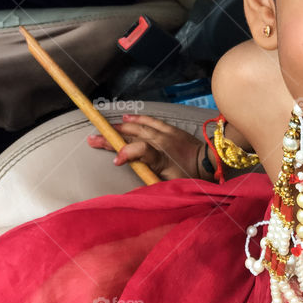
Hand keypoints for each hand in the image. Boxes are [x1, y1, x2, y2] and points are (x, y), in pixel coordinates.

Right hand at [87, 114, 206, 180]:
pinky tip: (128, 117)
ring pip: (139, 126)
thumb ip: (153, 179)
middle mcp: (163, 142)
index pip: (140, 149)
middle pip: (133, 135)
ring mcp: (166, 134)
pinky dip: (138, 118)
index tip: (116, 160)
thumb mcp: (172, 183)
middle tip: (92, 139)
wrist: (211, 161)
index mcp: (163, 157)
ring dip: (121, 127)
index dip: (126, 152)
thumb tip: (135, 184)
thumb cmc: (191, 177)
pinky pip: (151, 121)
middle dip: (112, 137)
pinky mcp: (171, 129)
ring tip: (105, 128)